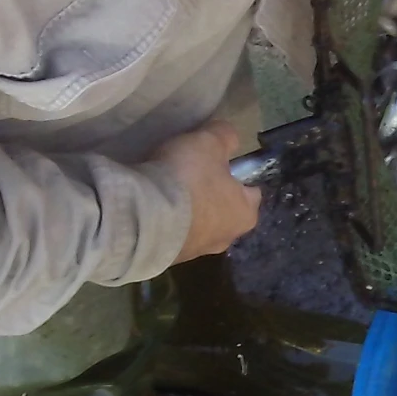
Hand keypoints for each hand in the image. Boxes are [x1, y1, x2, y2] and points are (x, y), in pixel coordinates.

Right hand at [154, 121, 262, 261]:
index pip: (251, 193)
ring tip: (170, 193)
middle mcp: (226, 238)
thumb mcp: (210, 143)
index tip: (221, 165)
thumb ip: (224, 137)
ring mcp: (196, 252)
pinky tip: (154, 209)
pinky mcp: (169, 258)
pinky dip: (169, 224)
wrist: (144, 218)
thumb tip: (230, 138)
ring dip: (189, 213)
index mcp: (245, 213)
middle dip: (213, 197)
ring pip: (199, 227)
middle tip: (194, 177)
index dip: (238, 177)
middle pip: (225, 212)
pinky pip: (174, 236)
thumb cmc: (189, 178)